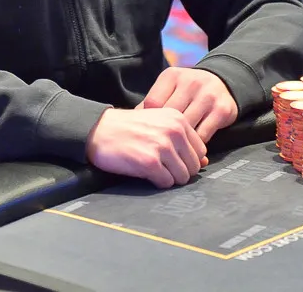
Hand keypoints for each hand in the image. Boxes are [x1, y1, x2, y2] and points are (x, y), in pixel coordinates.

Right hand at [85, 107, 205, 188]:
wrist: (98, 130)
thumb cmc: (128, 128)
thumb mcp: (157, 124)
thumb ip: (181, 140)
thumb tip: (204, 162)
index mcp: (178, 119)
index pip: (200, 150)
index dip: (187, 159)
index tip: (171, 159)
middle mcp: (173, 131)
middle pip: (194, 165)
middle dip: (179, 170)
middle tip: (161, 166)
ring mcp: (162, 147)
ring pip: (182, 176)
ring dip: (169, 177)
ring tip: (153, 168)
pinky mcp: (150, 162)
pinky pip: (166, 183)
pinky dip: (157, 182)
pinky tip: (145, 171)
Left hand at [137, 67, 237, 141]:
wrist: (222, 83)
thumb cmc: (186, 91)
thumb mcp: (169, 89)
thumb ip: (152, 104)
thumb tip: (133, 123)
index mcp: (172, 76)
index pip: (153, 102)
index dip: (149, 121)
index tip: (149, 132)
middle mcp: (190, 82)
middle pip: (169, 116)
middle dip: (164, 134)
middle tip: (160, 148)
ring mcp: (207, 96)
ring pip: (187, 127)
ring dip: (179, 143)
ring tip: (173, 152)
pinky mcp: (222, 110)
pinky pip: (203, 135)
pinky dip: (194, 146)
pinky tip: (189, 150)